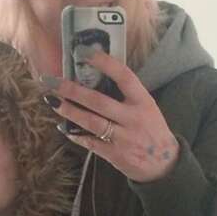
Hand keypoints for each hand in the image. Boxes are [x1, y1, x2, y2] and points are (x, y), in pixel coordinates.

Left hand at [43, 48, 178, 182]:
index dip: (103, 62)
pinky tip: (62, 127)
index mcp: (143, 101)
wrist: (165, 164)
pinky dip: (74, 134)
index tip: (82, 51)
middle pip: (98, 101)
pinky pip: (90, 142)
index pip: (124, 76)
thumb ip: (125, 95)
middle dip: (72, 90)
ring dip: (69, 111)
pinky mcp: (115, 155)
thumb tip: (92, 77)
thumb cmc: (152, 129)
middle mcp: (133, 118)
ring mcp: (123, 138)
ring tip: (52, 101)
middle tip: (51, 81)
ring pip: (91, 122)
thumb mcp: (146, 107)